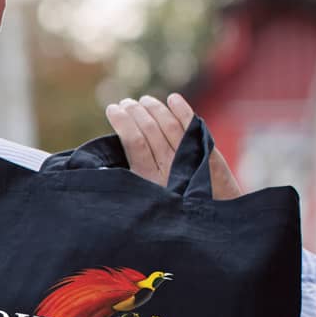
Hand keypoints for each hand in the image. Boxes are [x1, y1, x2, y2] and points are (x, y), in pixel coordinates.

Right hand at [104, 92, 242, 199]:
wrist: (211, 217)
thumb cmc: (169, 210)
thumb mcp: (145, 199)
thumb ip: (131, 179)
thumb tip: (104, 162)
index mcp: (149, 179)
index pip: (133, 141)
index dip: (122, 121)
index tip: (112, 109)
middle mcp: (169, 167)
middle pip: (150, 129)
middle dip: (135, 111)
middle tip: (126, 103)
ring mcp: (187, 158)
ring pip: (168, 125)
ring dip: (154, 108)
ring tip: (143, 101)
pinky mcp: (204, 152)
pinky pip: (192, 125)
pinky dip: (182, 110)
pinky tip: (172, 99)